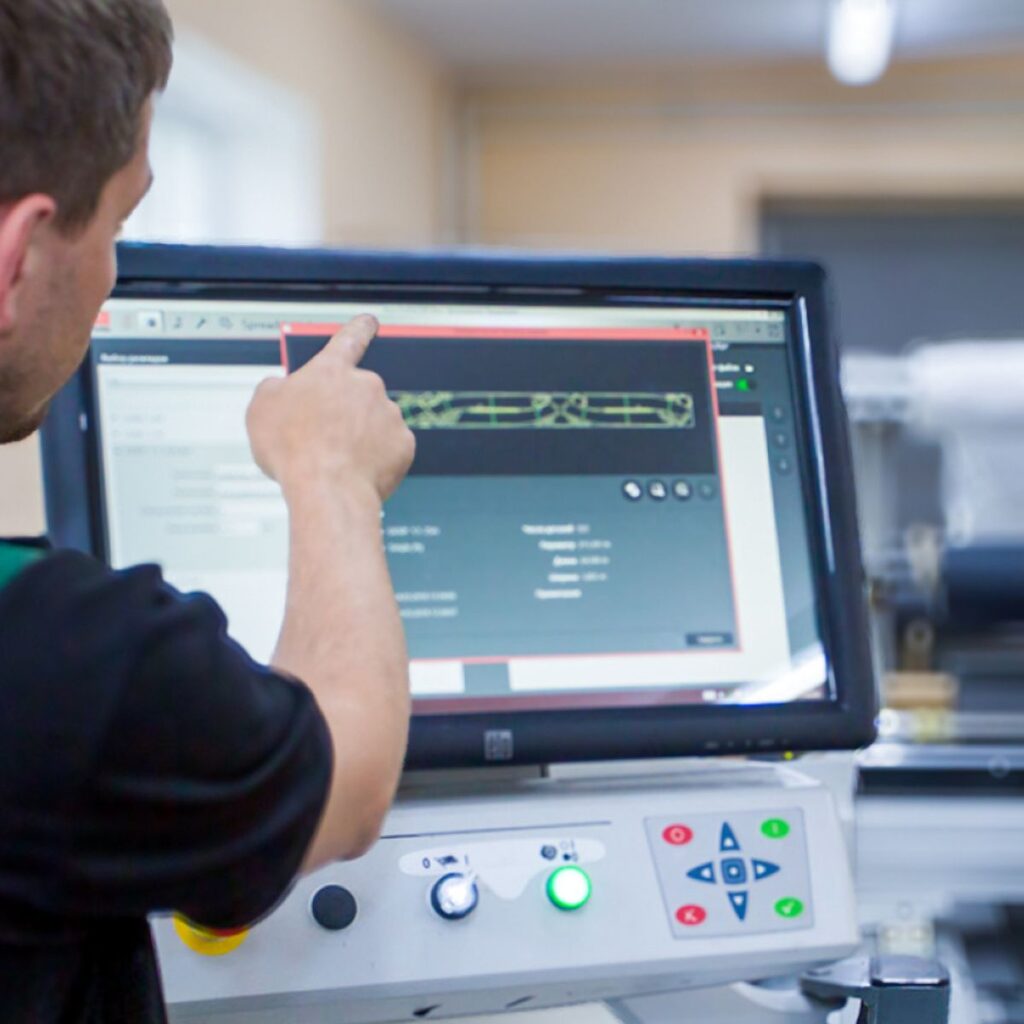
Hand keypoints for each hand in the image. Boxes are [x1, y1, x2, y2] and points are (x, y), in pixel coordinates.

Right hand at [246, 315, 414, 502]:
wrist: (327, 490)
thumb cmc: (292, 450)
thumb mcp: (262, 409)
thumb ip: (276, 389)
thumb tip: (285, 389)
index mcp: (331, 371)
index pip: (349, 339)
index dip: (359, 329)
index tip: (370, 322)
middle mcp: (367, 386)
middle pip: (357, 397)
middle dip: (343, 415)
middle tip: (321, 441)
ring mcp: (389, 414)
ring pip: (374, 424)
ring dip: (359, 439)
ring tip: (335, 463)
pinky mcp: (404, 444)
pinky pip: (389, 450)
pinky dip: (375, 460)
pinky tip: (356, 473)